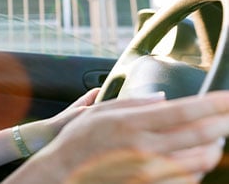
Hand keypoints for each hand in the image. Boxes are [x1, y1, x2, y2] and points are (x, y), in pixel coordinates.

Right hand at [30, 91, 228, 183]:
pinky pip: (187, 180)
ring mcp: (150, 173)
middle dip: (223, 123)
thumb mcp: (97, 112)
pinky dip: (199, 168)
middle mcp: (144, 149)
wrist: (62, 176)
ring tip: (217, 137)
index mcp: (131, 124)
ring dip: (214, 147)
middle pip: (199, 135)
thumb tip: (164, 98)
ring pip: (200, 161)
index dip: (212, 103)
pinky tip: (197, 159)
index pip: (183, 111)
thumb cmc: (76, 142)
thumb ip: (133, 102)